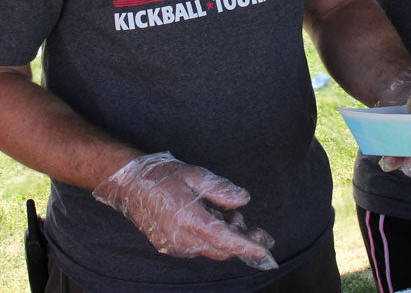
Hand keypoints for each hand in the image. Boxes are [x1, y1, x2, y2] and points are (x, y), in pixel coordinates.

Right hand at [93, 152, 276, 270]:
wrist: (130, 186)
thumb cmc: (163, 177)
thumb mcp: (196, 175)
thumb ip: (221, 189)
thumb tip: (243, 200)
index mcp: (188, 219)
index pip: (224, 239)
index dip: (247, 246)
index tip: (265, 251)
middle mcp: (181, 239)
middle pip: (221, 249)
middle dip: (242, 241)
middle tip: (256, 228)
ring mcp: (174, 246)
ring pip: (211, 249)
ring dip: (227, 237)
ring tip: (229, 215)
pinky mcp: (170, 247)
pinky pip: (199, 247)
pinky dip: (213, 238)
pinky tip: (214, 220)